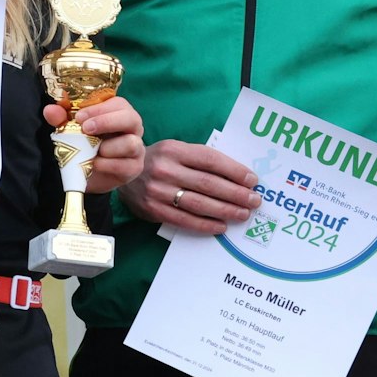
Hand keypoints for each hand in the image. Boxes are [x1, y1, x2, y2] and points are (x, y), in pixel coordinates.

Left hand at [43, 95, 144, 194]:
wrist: (84, 175)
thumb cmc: (81, 145)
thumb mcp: (68, 130)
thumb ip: (61, 119)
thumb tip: (50, 110)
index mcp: (118, 113)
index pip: (117, 103)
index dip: (98, 108)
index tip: (79, 116)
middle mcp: (132, 128)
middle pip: (132, 118)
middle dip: (107, 122)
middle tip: (86, 129)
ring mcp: (136, 148)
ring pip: (132, 143)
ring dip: (108, 147)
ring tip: (92, 151)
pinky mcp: (134, 168)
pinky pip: (126, 165)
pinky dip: (108, 164)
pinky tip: (95, 164)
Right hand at [117, 139, 261, 234]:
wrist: (121, 171)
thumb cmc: (158, 161)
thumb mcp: (175, 150)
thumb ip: (199, 159)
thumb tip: (237, 176)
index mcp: (174, 150)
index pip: (210, 160)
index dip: (234, 171)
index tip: (252, 180)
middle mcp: (165, 169)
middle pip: (208, 183)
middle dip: (236, 194)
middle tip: (254, 201)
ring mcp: (158, 190)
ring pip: (199, 203)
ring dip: (225, 210)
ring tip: (243, 214)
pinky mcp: (153, 209)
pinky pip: (184, 220)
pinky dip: (206, 225)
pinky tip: (221, 226)